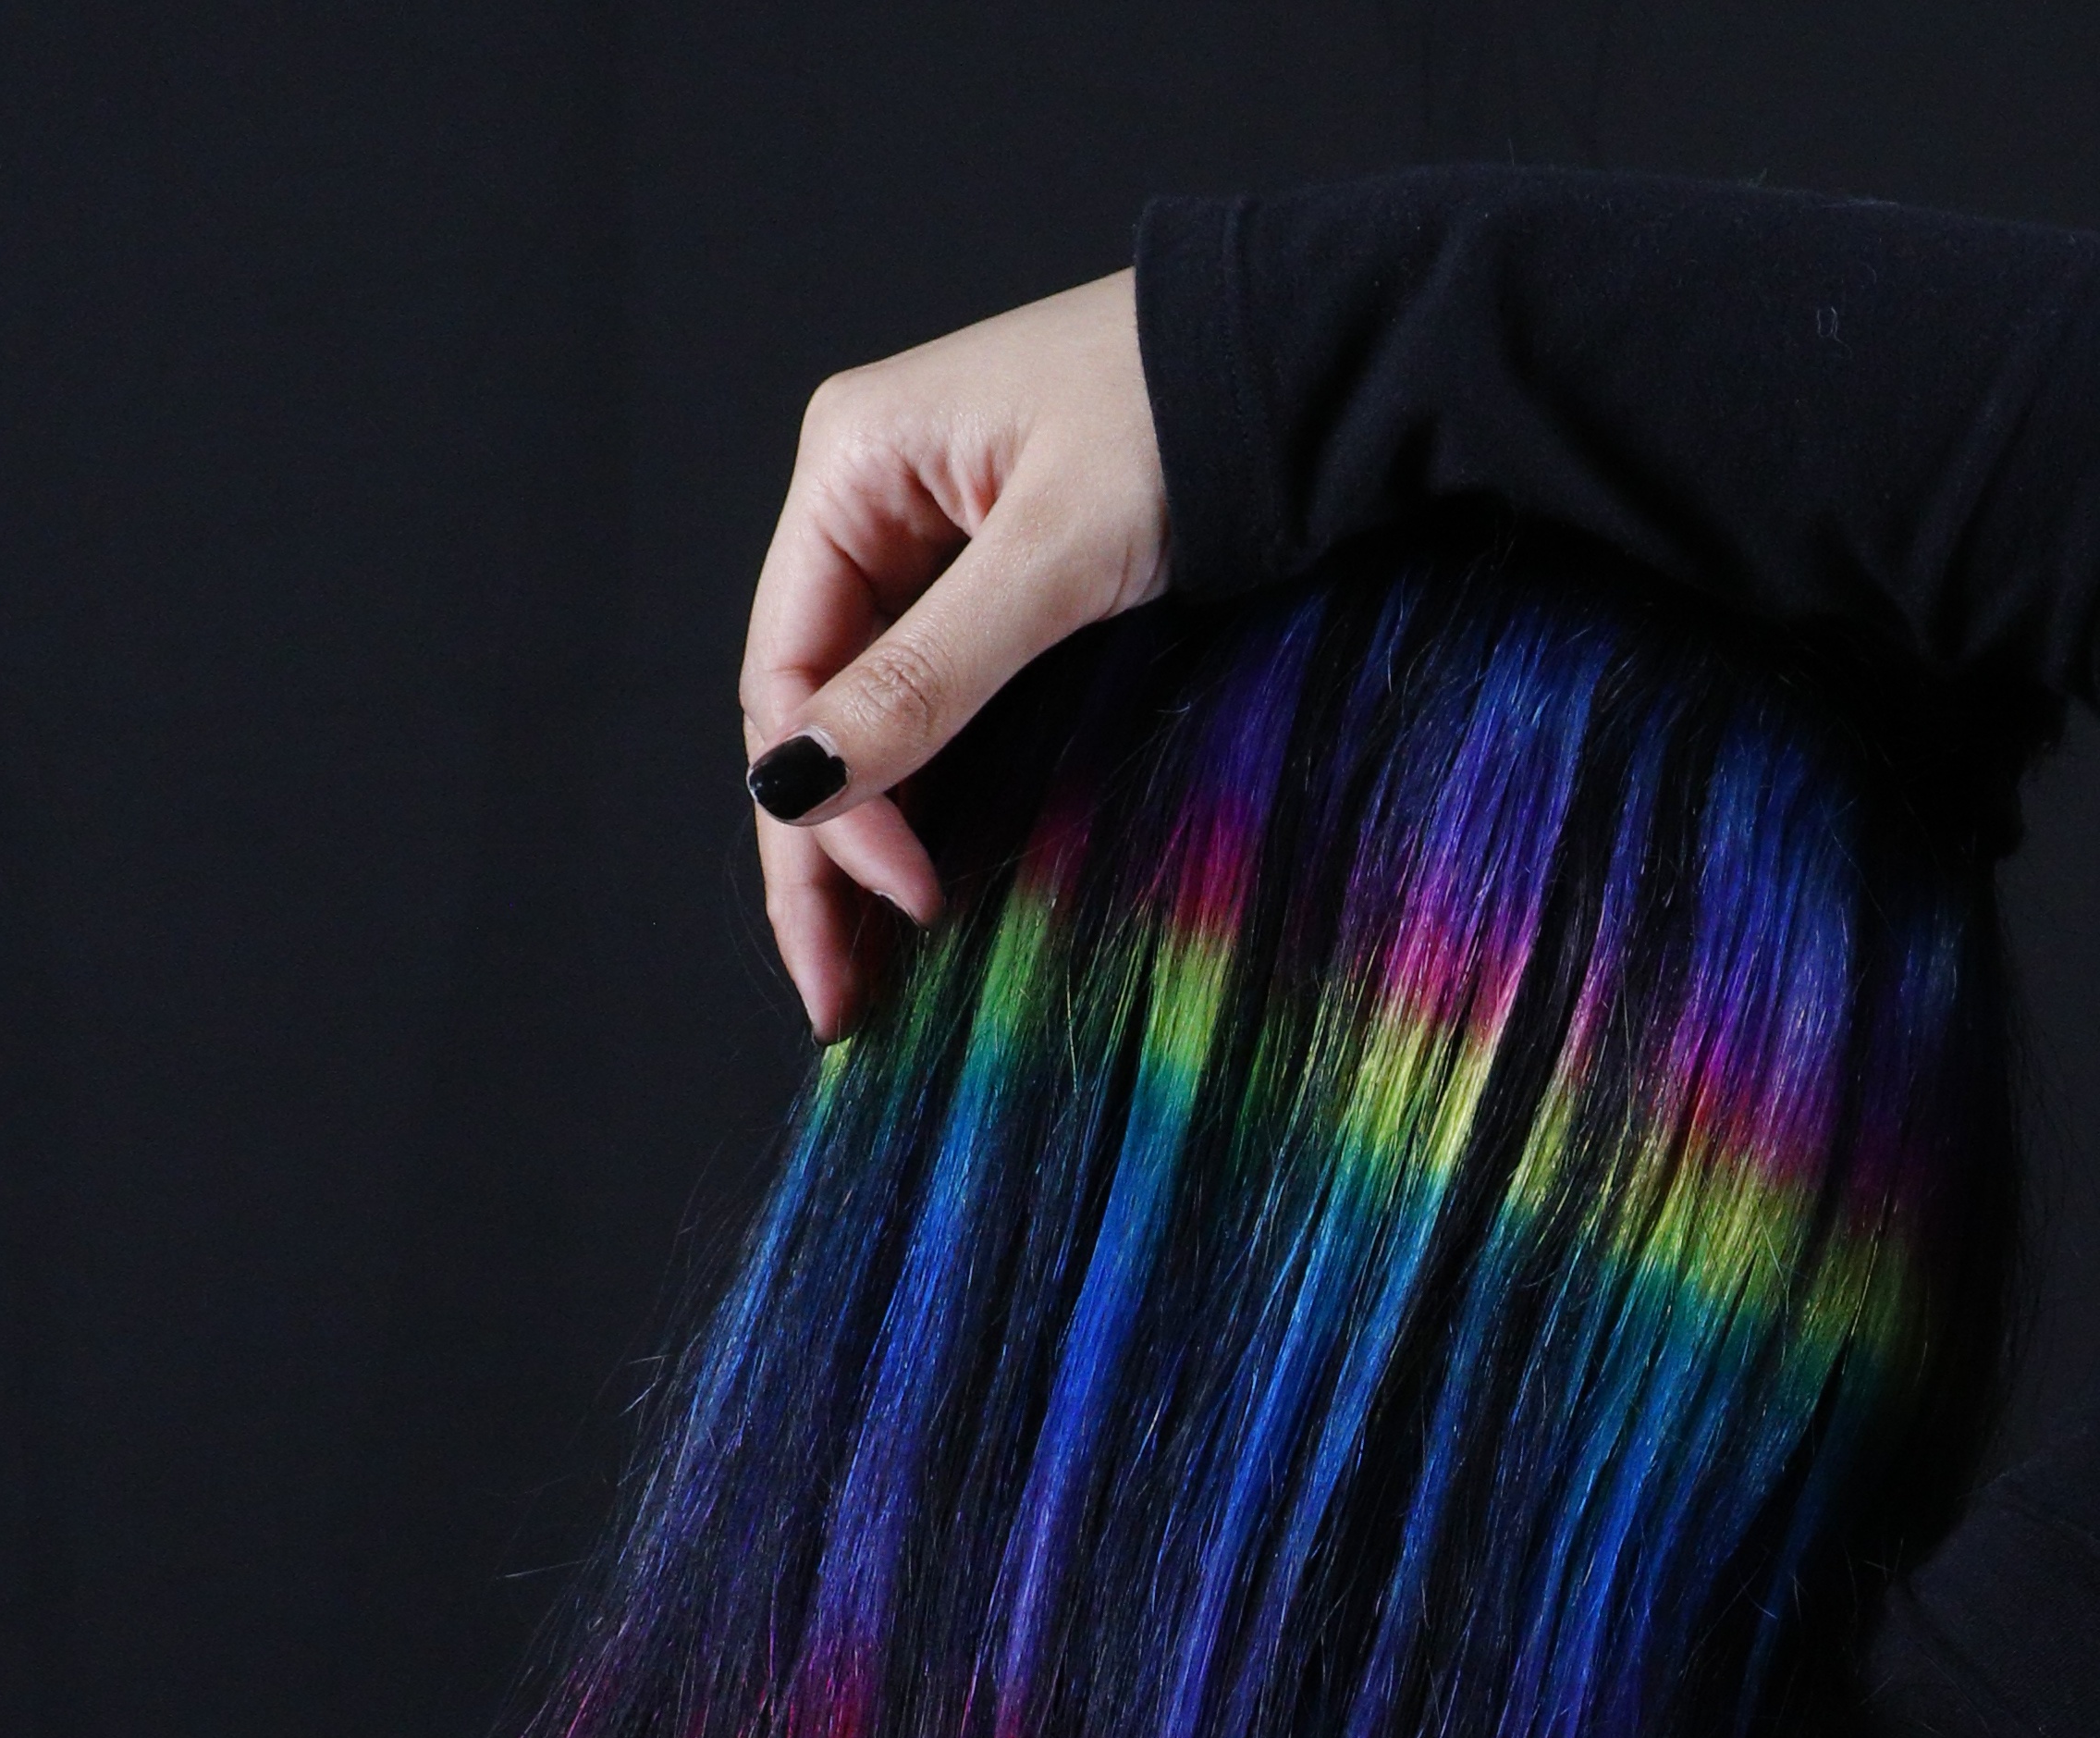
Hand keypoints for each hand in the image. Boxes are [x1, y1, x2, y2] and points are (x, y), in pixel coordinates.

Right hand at [741, 268, 1170, 1041]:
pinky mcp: (1001, 586)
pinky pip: (934, 709)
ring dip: (864, 846)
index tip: (904, 903)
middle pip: (811, 712)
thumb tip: (797, 787)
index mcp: (852, 468)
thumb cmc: (1188, 420)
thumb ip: (929, 675)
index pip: (785, 673)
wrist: (1314, 372)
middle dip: (818, 861)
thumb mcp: (1052, 557)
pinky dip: (925, 800)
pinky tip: (923, 883)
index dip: (824, 808)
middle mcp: (873, 506)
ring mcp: (933, 547)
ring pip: (868, 723)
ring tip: (870, 975)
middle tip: (840, 1002)